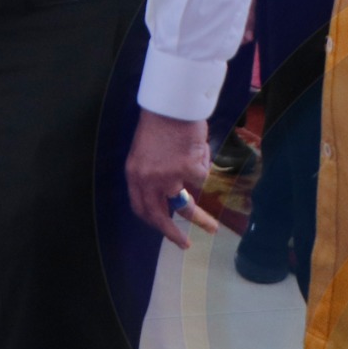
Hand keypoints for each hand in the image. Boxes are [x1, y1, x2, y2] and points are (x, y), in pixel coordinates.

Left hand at [126, 110, 218, 249]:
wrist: (170, 105)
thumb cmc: (159, 124)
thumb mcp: (145, 153)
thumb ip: (154, 175)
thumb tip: (173, 195)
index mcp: (135, 175)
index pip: (141, 208)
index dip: (153, 222)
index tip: (165, 231)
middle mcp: (148, 180)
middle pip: (159, 216)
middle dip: (172, 233)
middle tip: (184, 244)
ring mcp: (169, 177)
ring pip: (187, 205)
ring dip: (201, 219)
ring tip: (213, 227)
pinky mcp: (189, 170)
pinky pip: (203, 181)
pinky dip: (206, 172)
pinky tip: (202, 155)